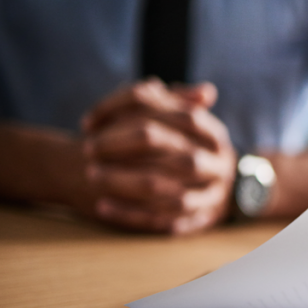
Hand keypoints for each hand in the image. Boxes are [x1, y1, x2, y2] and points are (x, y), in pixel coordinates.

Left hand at [81, 79, 236, 233]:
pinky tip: (103, 207)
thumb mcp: (185, 124)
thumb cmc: (188, 148)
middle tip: (88, 148)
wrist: (219, 190)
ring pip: (165, 189)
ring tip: (93, 175)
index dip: (128, 113)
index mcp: (213, 133)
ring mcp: (211, 195)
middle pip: (169, 149)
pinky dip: (131, 214)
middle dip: (122, 146)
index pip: (173, 113)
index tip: (90, 121)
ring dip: (124, 182)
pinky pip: (163, 221)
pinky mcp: (198, 222)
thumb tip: (154, 85)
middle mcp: (217, 164)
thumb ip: (168, 104)